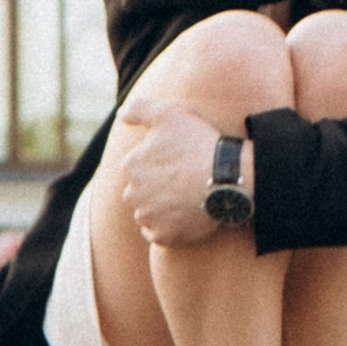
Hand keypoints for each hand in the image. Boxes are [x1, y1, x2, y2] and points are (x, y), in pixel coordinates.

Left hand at [118, 98, 236, 245]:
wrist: (225, 178)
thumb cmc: (197, 144)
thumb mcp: (168, 114)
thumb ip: (139, 109)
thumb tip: (120, 115)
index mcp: (131, 166)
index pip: (137, 166)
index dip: (158, 162)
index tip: (177, 160)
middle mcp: (133, 194)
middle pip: (139, 191)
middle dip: (154, 187)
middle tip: (182, 180)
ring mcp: (148, 217)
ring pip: (146, 213)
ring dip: (158, 208)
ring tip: (184, 198)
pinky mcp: (164, 236)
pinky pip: (156, 234)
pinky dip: (165, 228)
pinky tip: (180, 217)